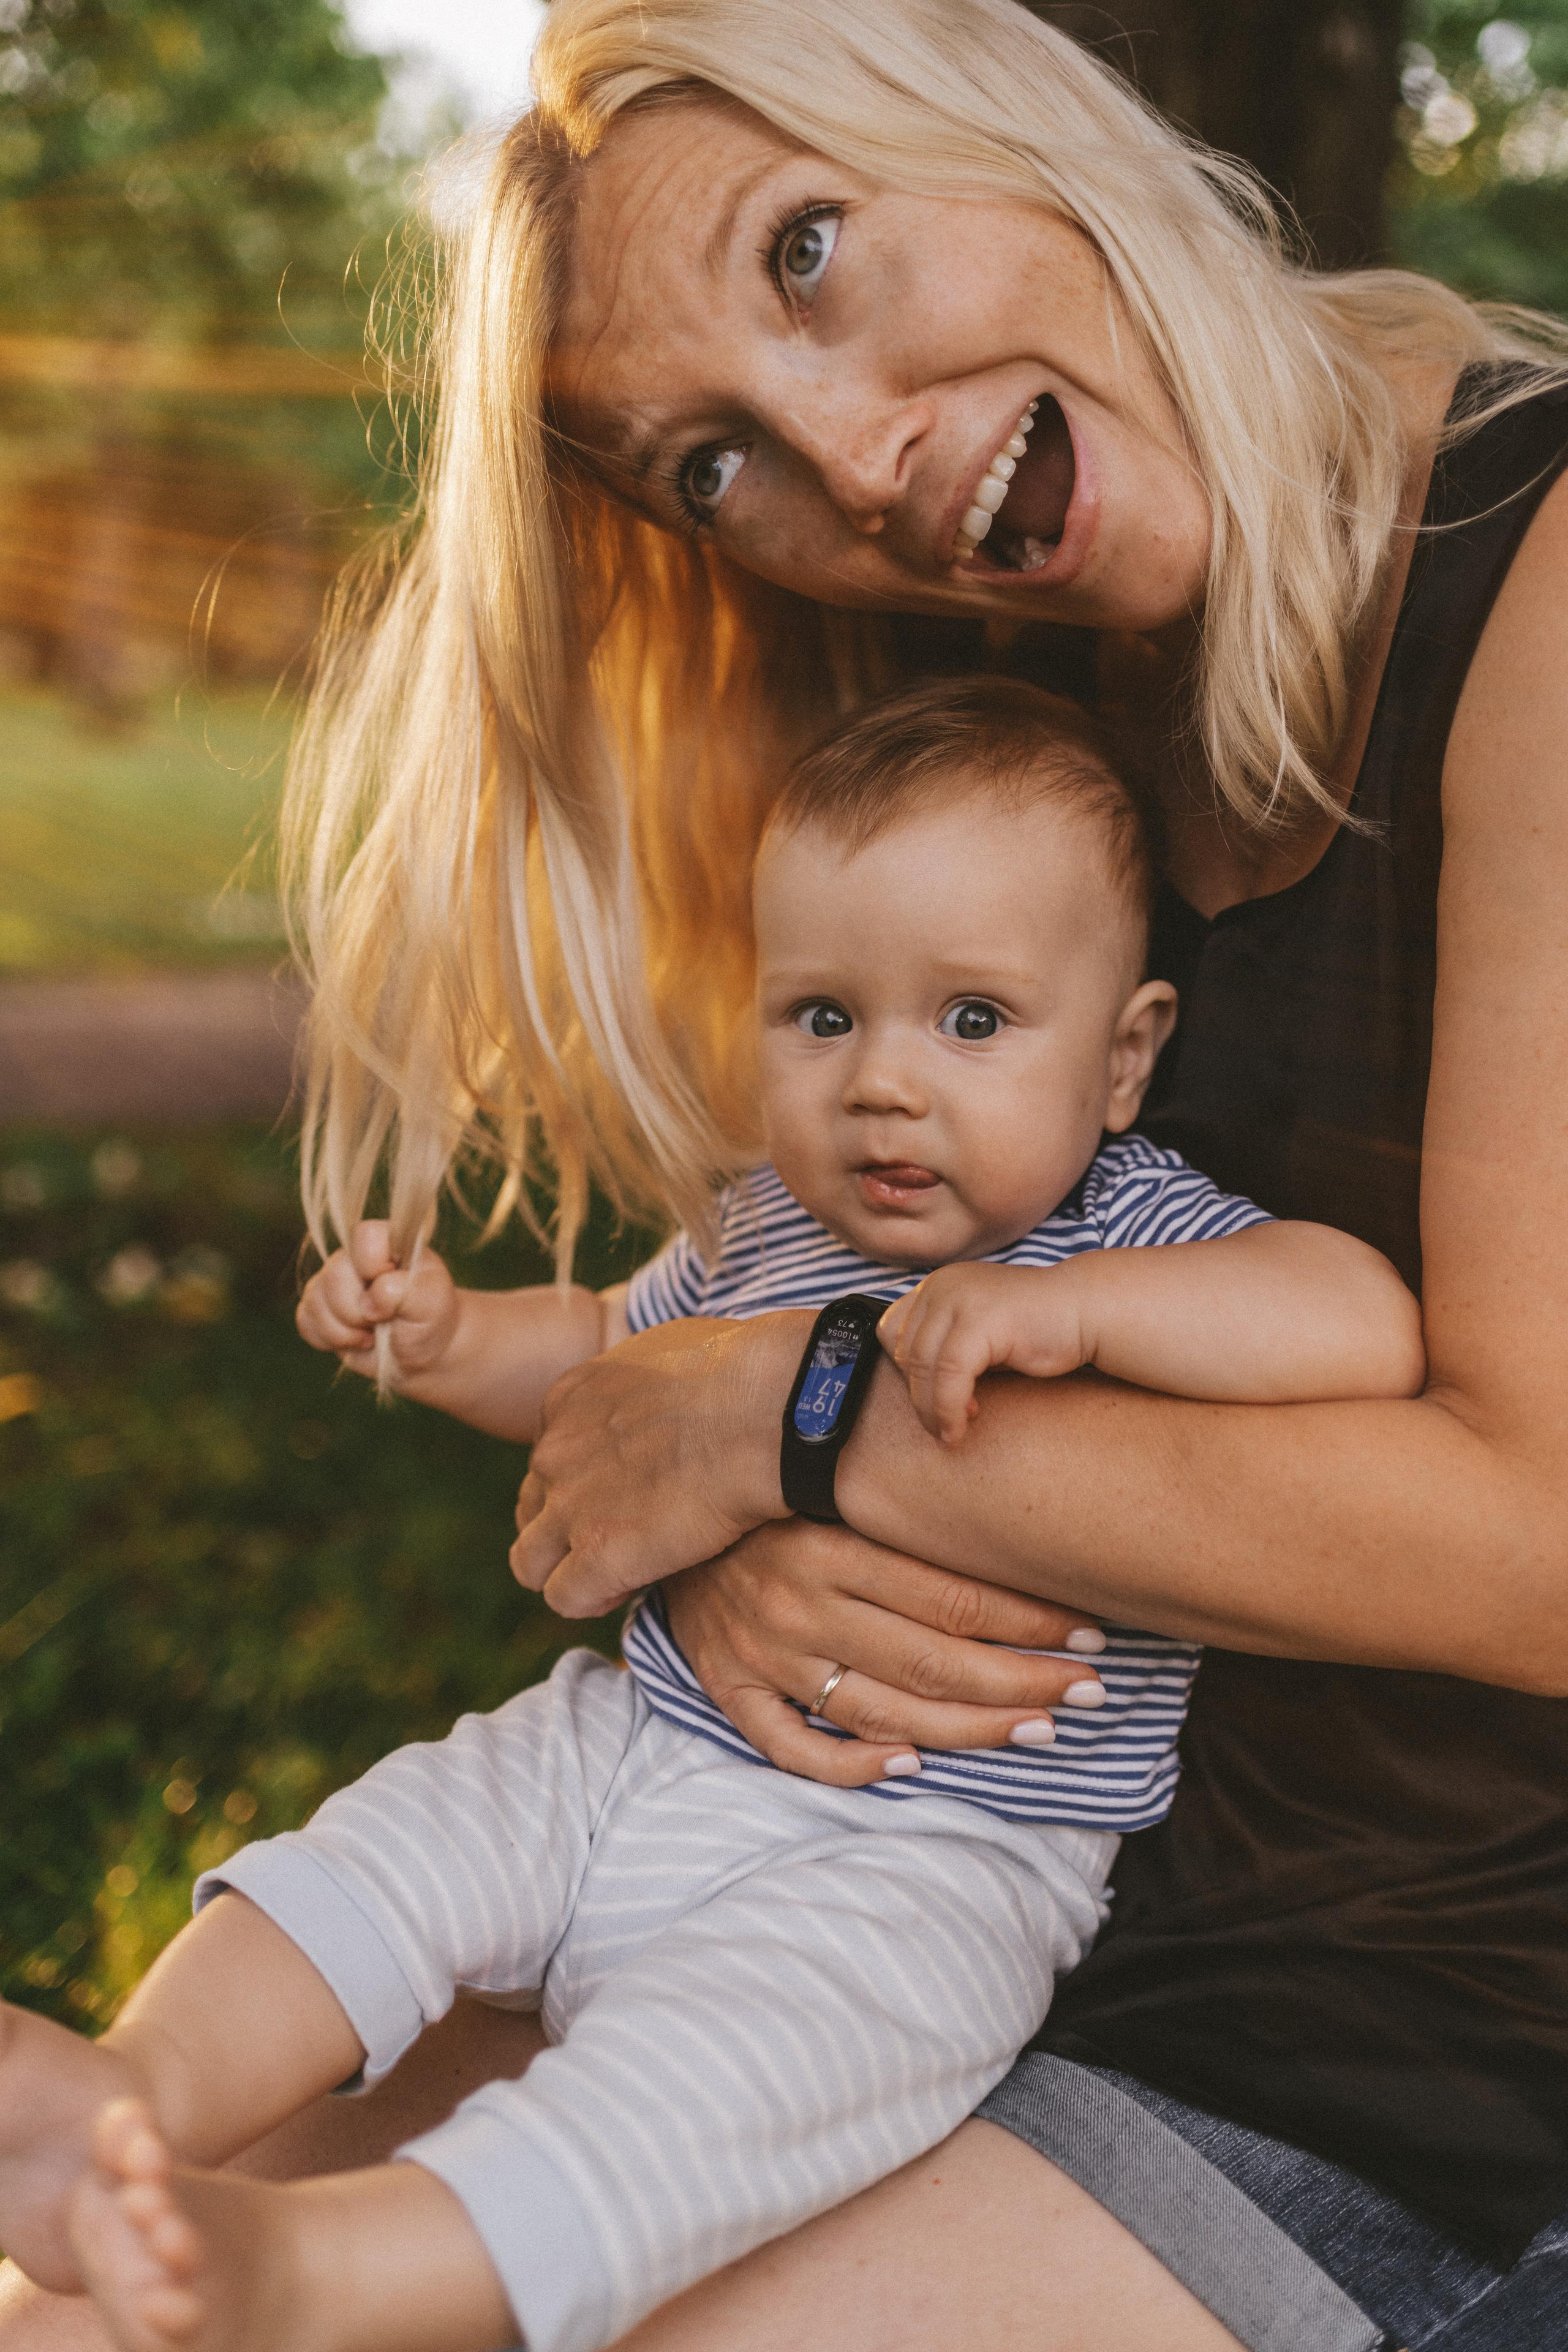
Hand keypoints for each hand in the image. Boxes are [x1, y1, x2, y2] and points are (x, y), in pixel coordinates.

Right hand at [295, 1222, 459, 1384]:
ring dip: (345, 1331)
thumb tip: (374, 1295)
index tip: (392, 1290)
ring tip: (372, 1334)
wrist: (417, 1353)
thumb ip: (408, 1291)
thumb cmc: (428, 1320)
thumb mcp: (431, 1303)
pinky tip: (354, 1340)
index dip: (372, 1266)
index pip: (365, 1236)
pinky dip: (328, 1340)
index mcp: (388, 1243)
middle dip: (358, 1312)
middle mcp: (355, 1257)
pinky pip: (305, 1321)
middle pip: (335, 1276)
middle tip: (384, 1320)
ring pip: (315, 1301)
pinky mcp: (317, 1307)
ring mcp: (333, 1281)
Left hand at [510, 1310, 812, 1616]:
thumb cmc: (743, 1375)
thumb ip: (642, 1382)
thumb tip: (664, 1395)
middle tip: (625, 1534)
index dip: (586, 1481)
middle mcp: (555, 1451)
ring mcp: (570, 1506)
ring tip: (622, 1573)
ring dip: (568, 1570)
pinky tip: (635, 1586)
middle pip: (533, 1507)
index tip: (631, 1490)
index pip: (551, 1456)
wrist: (766, 1411)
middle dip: (568, 1527)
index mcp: (568, 1398)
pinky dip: (594, 1599)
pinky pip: (564, 1597)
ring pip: (529, 1561)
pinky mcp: (596, 1555)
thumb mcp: (666, 1353)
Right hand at [662, 1519, 1108, 1787]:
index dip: (1031, 1621)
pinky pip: (791, 1746)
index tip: (1091, 1632)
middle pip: (932, 1662)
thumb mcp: (835, 1474)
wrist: (658, 1503)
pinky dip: (851, 1765)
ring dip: (968, 1731)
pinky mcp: (726, 1687)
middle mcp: (798, 1602)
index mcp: (831, 1543)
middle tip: (1091, 1692)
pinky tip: (911, 1768)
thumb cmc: (773, 1486)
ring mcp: (761, 1652)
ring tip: (1038, 1730)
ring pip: (880, 1712)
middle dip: (1023, 1682)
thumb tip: (1011, 1511)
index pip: (953, 1597)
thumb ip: (908, 1496)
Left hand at [878, 1262, 1088, 1445]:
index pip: (892, 1332)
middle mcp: (943, 1285)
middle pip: (905, 1352)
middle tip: (943, 1424)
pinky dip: (950, 1407)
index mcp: (938, 1285)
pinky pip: (949, 1374)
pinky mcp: (982, 1319)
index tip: (931, 1399)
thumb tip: (914, 1389)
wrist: (1087, 1311)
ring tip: (950, 1433)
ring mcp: (960, 1298)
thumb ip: (945, 1347)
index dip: (907, 1373)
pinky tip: (963, 1425)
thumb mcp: (979, 1332)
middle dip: (920, 1396)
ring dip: (932, 1409)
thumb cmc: (1036, 1329)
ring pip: (923, 1367)